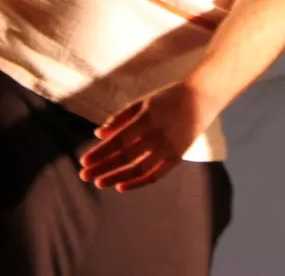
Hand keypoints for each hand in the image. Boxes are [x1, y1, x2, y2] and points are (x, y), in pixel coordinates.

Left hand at [79, 82, 214, 191]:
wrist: (202, 97)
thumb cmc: (168, 97)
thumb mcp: (143, 102)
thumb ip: (120, 118)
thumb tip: (98, 134)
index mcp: (147, 118)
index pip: (118, 140)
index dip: (100, 152)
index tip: (83, 162)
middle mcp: (157, 135)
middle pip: (125, 157)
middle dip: (102, 167)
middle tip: (84, 176)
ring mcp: (168, 148)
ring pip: (138, 169)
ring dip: (116, 178)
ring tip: (99, 183)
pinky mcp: (177, 157)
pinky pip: (155, 175)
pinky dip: (138, 182)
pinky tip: (121, 186)